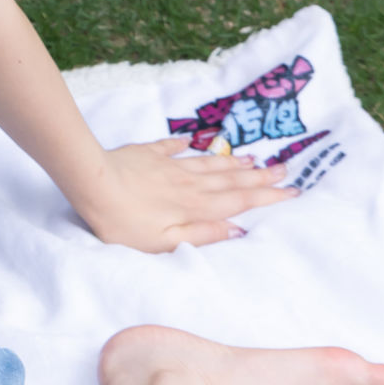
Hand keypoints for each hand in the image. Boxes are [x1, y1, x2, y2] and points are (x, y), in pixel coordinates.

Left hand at [74, 135, 297, 251]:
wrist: (92, 182)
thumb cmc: (123, 222)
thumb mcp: (164, 242)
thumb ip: (202, 235)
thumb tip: (238, 229)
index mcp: (194, 206)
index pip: (238, 201)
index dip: (267, 197)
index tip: (292, 192)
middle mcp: (187, 184)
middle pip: (229, 179)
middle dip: (259, 177)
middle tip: (285, 169)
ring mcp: (167, 166)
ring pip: (207, 163)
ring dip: (231, 162)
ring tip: (253, 159)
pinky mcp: (146, 154)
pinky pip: (169, 148)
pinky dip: (183, 145)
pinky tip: (191, 142)